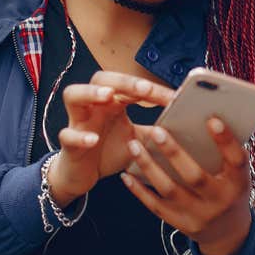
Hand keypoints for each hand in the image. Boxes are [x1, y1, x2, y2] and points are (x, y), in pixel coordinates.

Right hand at [49, 71, 174, 205]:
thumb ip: (157, 132)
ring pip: (73, 95)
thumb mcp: (137, 141)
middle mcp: (93, 106)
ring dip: (90, 93)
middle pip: (101, 79)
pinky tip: (94, 140)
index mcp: (112, 103)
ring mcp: (78, 122)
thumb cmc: (107, 151)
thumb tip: (187, 128)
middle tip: (145, 89)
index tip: (173, 98)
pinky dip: (80, 136)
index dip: (151, 89)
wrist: (81, 175)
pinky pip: (67, 135)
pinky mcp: (68, 144)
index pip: (130, 86)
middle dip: (123, 82)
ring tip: (108, 96)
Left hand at [120, 117, 252, 254]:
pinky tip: (127, 174)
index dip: (226, 141)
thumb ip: (223, 153)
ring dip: (149, 167)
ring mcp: (199, 215)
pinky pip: (156, 206)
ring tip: (134, 146)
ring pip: (169, 190)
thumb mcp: (236, 174)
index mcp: (238, 183)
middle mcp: (220, 201)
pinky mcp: (181, 223)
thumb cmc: (229, 190)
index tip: (212, 120)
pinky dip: (139, 190)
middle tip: (157, 131)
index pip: (237, 160)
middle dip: (174, 153)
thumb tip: (200, 119)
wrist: (227, 231)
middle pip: (195, 177)